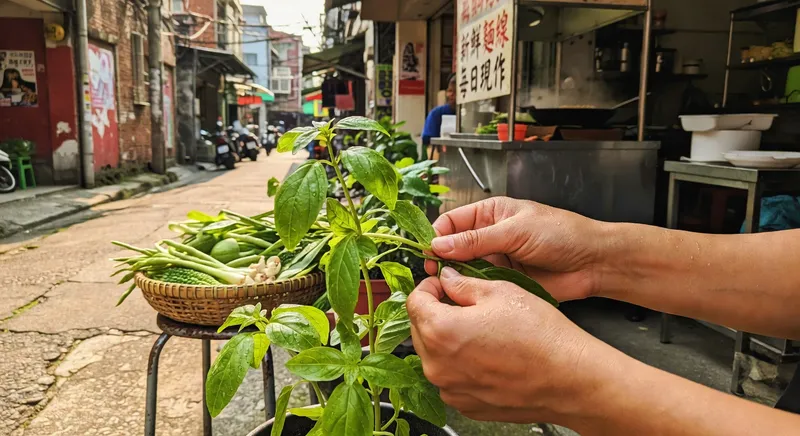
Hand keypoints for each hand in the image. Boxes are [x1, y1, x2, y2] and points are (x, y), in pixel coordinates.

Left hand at [407, 268, 620, 424]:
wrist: (569, 378)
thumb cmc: (540, 336)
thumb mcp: (500, 292)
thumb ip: (464, 284)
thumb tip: (448, 280)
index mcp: (441, 331)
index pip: (415, 301)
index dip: (428, 287)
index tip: (441, 283)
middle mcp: (438, 365)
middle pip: (419, 329)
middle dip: (435, 311)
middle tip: (460, 302)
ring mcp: (450, 389)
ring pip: (433, 354)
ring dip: (446, 338)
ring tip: (478, 328)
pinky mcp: (465, 404)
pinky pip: (450, 377)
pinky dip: (459, 363)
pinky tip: (486, 352)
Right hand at [426, 197, 605, 301]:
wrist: (593, 262)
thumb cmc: (561, 234)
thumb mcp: (515, 231)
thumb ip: (476, 240)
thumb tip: (439, 244)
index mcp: (490, 214)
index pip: (451, 222)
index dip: (438, 236)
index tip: (430, 253)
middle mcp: (489, 236)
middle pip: (453, 248)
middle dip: (442, 260)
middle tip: (436, 274)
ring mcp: (496, 260)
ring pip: (464, 269)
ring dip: (456, 278)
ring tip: (450, 288)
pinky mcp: (504, 282)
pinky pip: (480, 287)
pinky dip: (471, 292)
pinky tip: (466, 298)